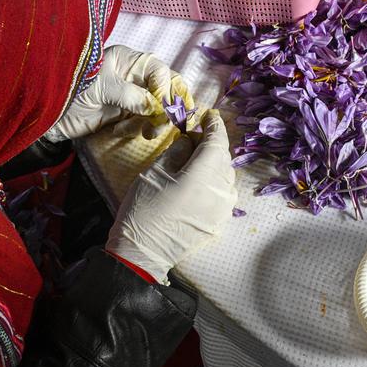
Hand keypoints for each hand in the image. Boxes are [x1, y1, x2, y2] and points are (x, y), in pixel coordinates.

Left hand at [44, 46, 192, 141]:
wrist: (49, 117)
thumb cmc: (70, 91)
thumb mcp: (101, 88)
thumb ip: (130, 95)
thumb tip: (156, 107)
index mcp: (128, 60)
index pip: (158, 70)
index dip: (165, 88)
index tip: (163, 108)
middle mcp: (134, 76)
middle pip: (165, 88)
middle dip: (166, 107)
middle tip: (160, 125)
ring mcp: (131, 96)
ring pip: (158, 108)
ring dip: (152, 122)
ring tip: (137, 131)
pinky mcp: (126, 114)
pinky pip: (145, 122)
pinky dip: (138, 129)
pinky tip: (119, 131)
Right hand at [106, 110, 235, 283]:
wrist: (143, 252)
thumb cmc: (143, 208)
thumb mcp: (155, 171)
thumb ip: (178, 150)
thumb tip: (190, 140)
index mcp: (205, 175)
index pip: (218, 141)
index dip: (214, 125)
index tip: (209, 115)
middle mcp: (221, 190)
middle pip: (222, 157)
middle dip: (209, 144)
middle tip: (190, 140)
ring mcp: (223, 208)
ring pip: (224, 175)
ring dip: (212, 164)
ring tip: (191, 163)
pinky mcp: (220, 221)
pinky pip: (222, 192)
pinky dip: (213, 182)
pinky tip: (196, 182)